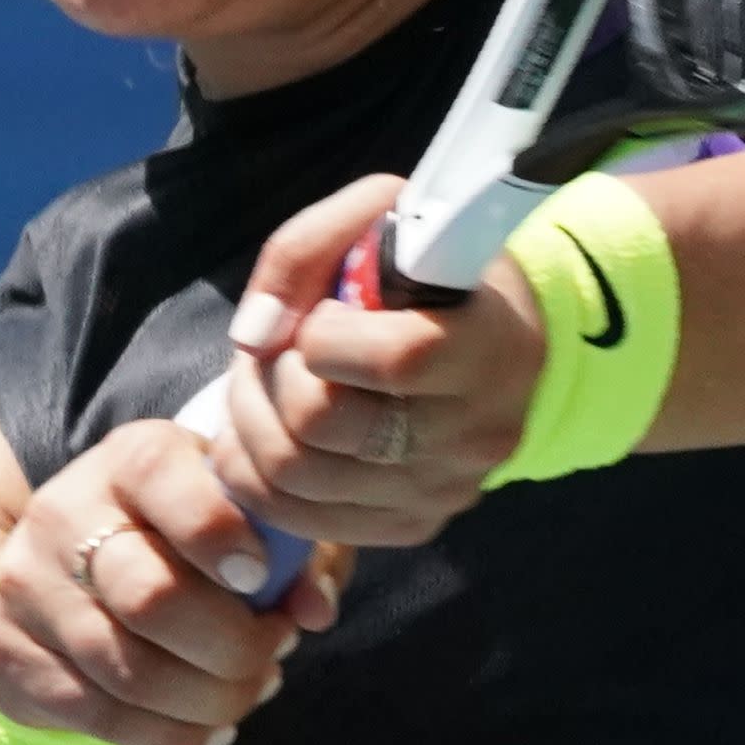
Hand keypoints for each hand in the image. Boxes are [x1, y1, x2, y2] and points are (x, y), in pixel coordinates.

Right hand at [0, 419, 342, 744]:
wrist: (75, 585)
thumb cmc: (190, 548)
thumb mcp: (250, 530)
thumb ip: (296, 557)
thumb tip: (313, 609)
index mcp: (129, 460)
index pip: (161, 476)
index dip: (218, 532)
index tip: (258, 578)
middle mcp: (63, 512)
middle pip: (150, 596)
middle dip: (234, 646)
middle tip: (275, 653)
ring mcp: (26, 586)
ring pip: (128, 670)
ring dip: (211, 700)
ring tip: (251, 693)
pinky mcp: (7, 655)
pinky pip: (101, 716)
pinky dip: (172, 737)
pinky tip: (210, 729)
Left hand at [203, 173, 551, 553]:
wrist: (494, 344)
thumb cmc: (427, 275)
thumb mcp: (380, 219)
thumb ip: (304, 250)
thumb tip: (253, 336)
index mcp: (487, 347)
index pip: (394, 359)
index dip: (325, 335)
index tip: (326, 314)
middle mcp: (474, 433)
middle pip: (320, 423)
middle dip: (270, 377)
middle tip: (278, 351)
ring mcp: (443, 491)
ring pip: (293, 475)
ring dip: (250, 422)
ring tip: (267, 386)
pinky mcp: (411, 526)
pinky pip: (296, 518)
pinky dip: (254, 474)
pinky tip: (266, 433)